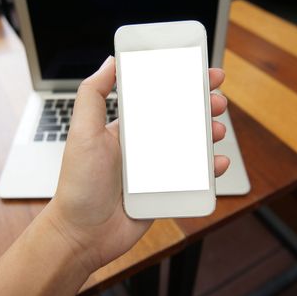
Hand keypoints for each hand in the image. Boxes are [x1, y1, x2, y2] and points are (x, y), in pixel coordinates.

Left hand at [43, 56, 229, 273]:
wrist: (83, 234)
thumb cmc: (78, 185)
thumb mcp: (82, 133)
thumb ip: (93, 95)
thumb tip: (110, 61)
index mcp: (127, 127)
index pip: (157, 98)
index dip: (180, 83)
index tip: (200, 72)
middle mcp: (144, 146)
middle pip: (181, 119)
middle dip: (202, 106)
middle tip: (217, 101)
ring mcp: (157, 169)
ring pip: (192, 146)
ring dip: (210, 134)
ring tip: (217, 130)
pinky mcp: (166, 191)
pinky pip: (194, 177)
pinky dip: (210, 170)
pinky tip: (217, 163)